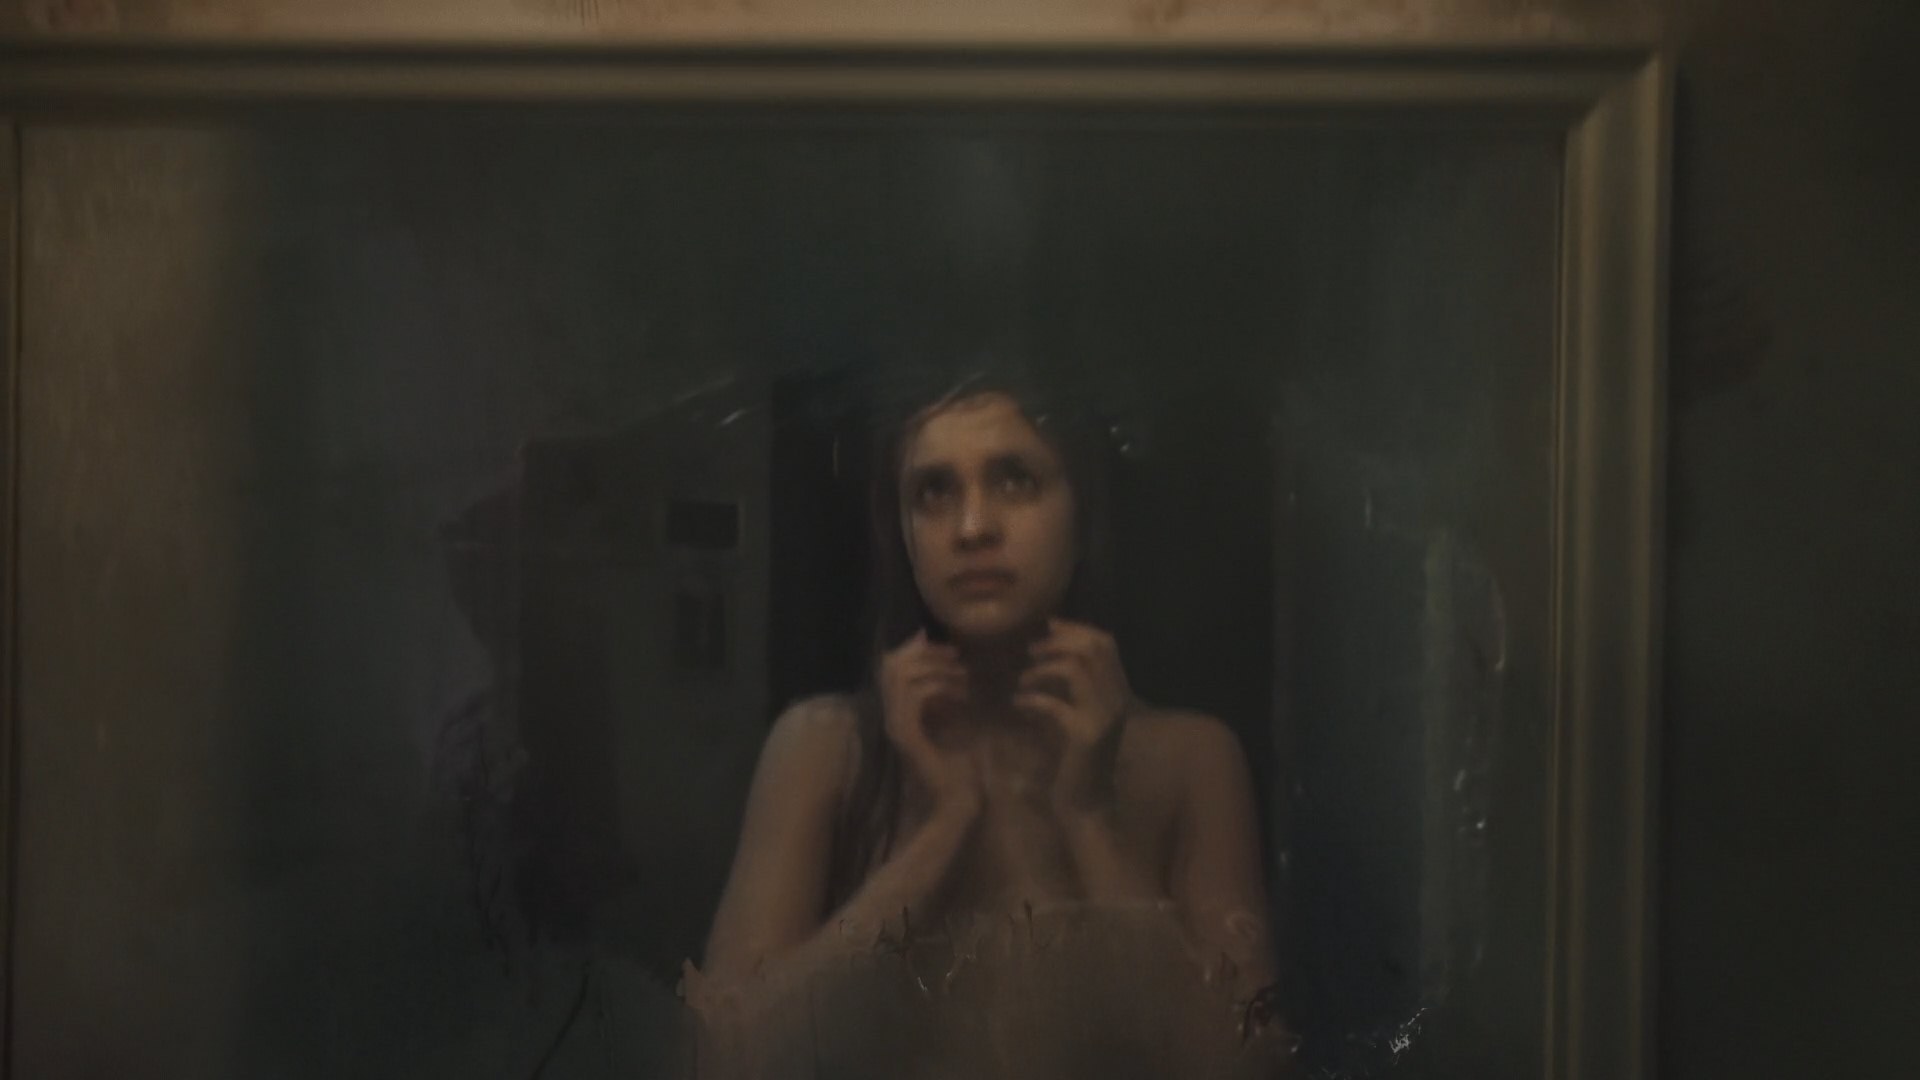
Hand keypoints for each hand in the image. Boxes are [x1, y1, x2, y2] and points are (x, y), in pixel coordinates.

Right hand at [879, 629, 982, 813]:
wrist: (960, 799)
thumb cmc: (962, 763)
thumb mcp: (956, 718)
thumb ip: (947, 692)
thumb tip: (949, 664)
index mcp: (899, 713)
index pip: (893, 667)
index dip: (916, 650)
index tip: (947, 648)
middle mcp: (891, 717)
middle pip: (892, 666)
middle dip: (925, 653)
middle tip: (955, 654)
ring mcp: (895, 726)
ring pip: (901, 677)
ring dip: (934, 668)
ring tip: (961, 673)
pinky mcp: (906, 734)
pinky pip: (915, 696)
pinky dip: (938, 686)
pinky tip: (960, 693)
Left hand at [1015, 618, 1133, 812]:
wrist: (1089, 803)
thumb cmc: (1079, 761)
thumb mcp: (1079, 716)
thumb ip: (1074, 688)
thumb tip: (1049, 654)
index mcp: (1118, 692)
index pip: (1106, 643)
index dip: (1076, 628)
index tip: (1049, 625)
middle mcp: (1116, 699)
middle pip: (1092, 649)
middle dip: (1057, 642)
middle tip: (1031, 650)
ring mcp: (1103, 717)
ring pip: (1075, 670)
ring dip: (1042, 670)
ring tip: (1023, 680)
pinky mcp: (1084, 736)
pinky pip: (1055, 705)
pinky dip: (1032, 700)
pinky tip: (1018, 704)